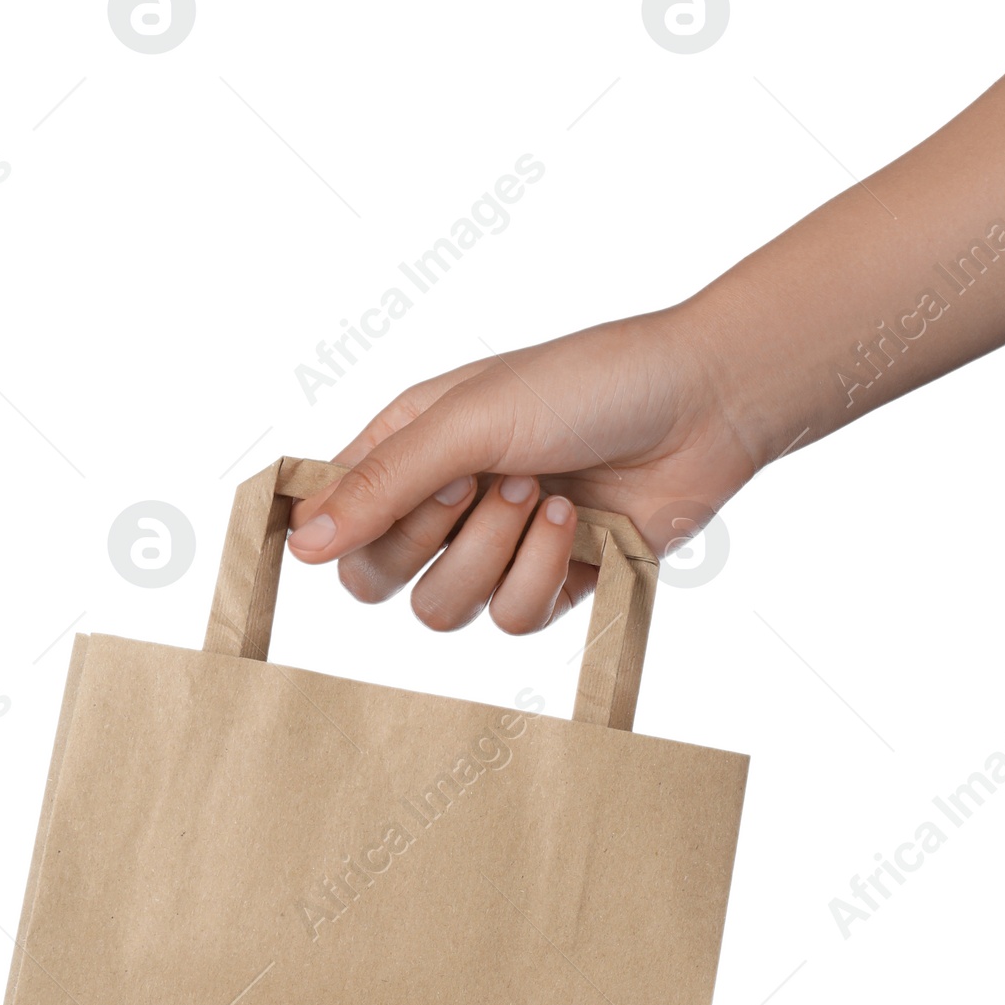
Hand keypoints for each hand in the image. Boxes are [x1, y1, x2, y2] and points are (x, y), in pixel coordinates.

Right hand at [286, 307, 758, 629]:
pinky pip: (512, 620)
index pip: (331, 515)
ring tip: (541, 494)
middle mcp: (442, 499)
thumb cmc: (588, 384)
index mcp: (408, 445)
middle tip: (475, 484)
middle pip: (374, 577)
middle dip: (427, 538)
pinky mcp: (551, 583)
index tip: (366, 514)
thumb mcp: (470, 421)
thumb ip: (383, 485)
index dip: (337, 528)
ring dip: (492, 555)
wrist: (703, 406)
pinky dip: (545, 574)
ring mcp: (495, 546)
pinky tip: (579, 523)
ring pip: (442, 610)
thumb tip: (301, 548)